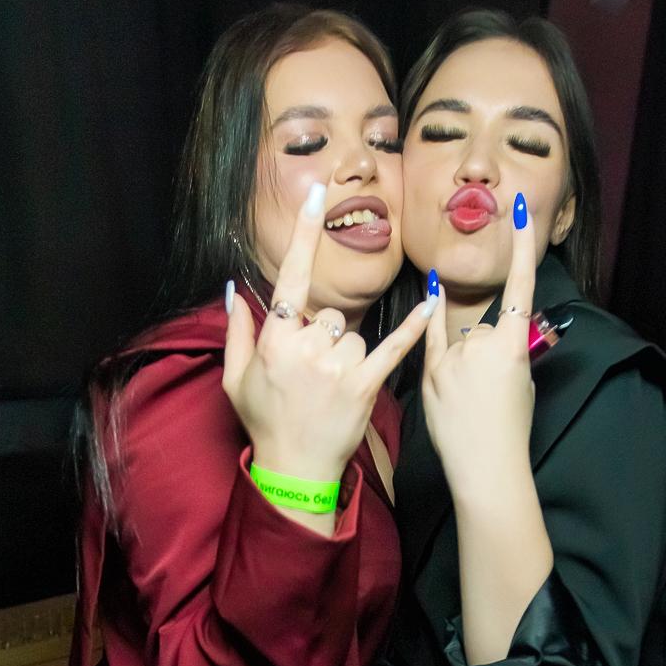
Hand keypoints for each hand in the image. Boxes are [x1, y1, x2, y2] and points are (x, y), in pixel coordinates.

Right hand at [223, 185, 433, 482]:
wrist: (295, 471)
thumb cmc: (264, 423)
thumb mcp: (236, 379)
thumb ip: (237, 332)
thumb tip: (233, 291)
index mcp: (274, 341)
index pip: (291, 278)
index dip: (303, 234)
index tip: (316, 195)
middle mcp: (307, 349)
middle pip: (328, 315)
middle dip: (323, 337)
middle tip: (311, 375)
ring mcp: (339, 368)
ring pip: (354, 335)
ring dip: (347, 355)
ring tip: (331, 389)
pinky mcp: (366, 386)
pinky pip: (393, 348)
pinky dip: (412, 328)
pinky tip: (431, 304)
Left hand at [421, 197, 536, 499]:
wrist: (485, 465)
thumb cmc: (511, 428)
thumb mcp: (522, 382)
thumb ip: (509, 352)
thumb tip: (496, 338)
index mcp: (514, 345)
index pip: (520, 287)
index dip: (522, 248)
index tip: (518, 211)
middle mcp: (483, 342)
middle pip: (483, 330)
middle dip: (486, 353)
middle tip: (490, 393)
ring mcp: (455, 356)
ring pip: (459, 343)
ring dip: (463, 364)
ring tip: (469, 402)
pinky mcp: (432, 372)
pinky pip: (431, 337)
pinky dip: (432, 316)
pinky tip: (433, 286)